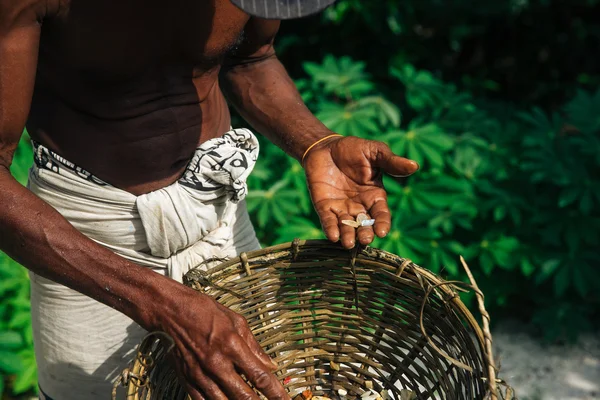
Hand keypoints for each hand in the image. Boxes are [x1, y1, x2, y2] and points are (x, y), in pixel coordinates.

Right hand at [155, 286, 288, 399]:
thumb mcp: (236, 321)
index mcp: (232, 345)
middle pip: (244, 396)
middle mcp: (217, 363)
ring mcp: (201, 374)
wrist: (170, 311)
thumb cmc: (204, 311)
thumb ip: (254, 346)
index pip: (260, 376)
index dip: (276, 392)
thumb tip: (270, 365)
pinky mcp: (188, 380)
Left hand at [303, 135, 418, 248]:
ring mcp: (341, 208)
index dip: (382, 223)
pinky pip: (328, 220)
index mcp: (374, 196)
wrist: (326, 147)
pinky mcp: (324, 207)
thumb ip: (391, 162)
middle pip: (364, 224)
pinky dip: (330, 229)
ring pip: (347, 226)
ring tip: (348, 244)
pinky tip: (332, 237)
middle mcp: (359, 206)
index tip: (382, 232)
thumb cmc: (354, 149)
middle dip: (365, 233)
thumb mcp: (375, 153)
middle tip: (365, 240)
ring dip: (348, 236)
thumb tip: (415, 165)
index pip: (381, 213)